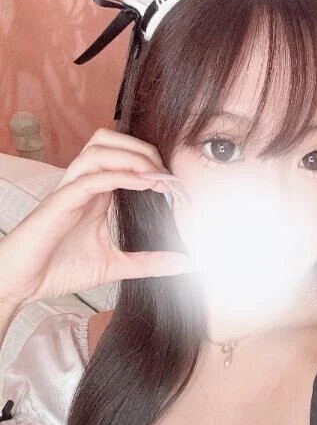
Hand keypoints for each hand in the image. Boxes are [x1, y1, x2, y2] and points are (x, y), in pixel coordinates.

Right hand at [0, 128, 193, 310]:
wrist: (23, 284)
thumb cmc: (60, 270)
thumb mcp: (116, 266)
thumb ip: (149, 263)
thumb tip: (186, 264)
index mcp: (96, 193)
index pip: (123, 158)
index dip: (152, 162)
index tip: (178, 183)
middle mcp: (83, 184)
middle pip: (110, 140)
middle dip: (143, 149)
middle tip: (169, 174)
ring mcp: (70, 190)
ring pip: (99, 149)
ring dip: (133, 156)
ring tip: (159, 175)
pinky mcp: (60, 202)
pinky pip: (91, 177)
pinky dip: (120, 174)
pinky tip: (143, 182)